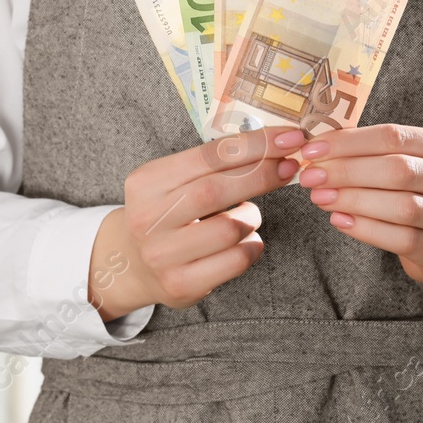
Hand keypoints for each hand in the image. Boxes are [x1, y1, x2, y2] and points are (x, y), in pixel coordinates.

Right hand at [88, 129, 299, 320]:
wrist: (131, 264)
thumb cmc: (166, 214)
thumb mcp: (171, 181)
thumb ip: (211, 165)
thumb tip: (272, 146)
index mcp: (146, 182)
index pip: (208, 155)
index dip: (254, 145)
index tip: (288, 138)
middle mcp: (148, 218)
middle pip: (217, 190)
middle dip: (262, 175)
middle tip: (290, 167)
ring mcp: (162, 255)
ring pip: (230, 229)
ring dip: (252, 217)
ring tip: (247, 215)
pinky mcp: (180, 284)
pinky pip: (235, 261)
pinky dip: (252, 246)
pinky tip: (247, 241)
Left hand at [274, 123, 422, 291]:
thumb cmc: (422, 194)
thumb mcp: (411, 165)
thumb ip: (374, 154)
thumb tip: (318, 148)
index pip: (397, 137)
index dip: (350, 142)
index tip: (313, 149)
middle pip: (399, 170)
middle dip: (347, 171)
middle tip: (311, 176)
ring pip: (402, 206)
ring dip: (353, 200)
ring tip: (319, 197)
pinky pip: (402, 239)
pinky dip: (366, 228)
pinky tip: (340, 220)